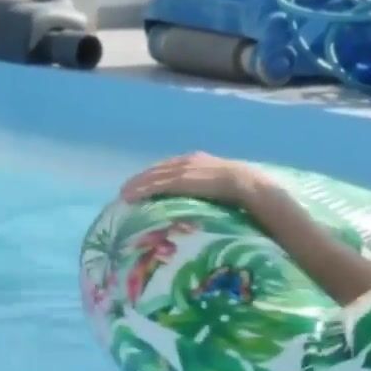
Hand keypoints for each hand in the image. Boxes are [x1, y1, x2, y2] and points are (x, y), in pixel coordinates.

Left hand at [119, 152, 265, 206]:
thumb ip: (210, 193)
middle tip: (127, 189)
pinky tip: (129, 197)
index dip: (156, 175)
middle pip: (158, 169)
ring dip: (137, 185)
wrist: (246, 185)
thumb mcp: (222, 188)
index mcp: (197, 161)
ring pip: (153, 176)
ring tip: (123, 194)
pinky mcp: (179, 180)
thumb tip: (209, 209)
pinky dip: (141, 190)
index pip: (171, 167)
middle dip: (142, 179)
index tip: (145, 183)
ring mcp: (182, 170)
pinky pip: (155, 184)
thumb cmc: (241, 192)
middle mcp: (187, 161)